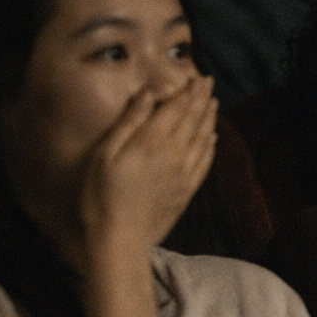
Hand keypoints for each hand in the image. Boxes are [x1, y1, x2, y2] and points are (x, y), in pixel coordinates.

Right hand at [77, 77, 216, 263]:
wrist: (121, 239)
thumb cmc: (103, 196)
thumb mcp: (106, 154)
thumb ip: (129, 122)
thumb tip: (147, 95)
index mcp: (153, 141)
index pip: (177, 108)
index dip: (188, 91)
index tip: (197, 77)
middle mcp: (175, 153)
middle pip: (193, 119)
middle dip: (201, 98)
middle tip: (208, 82)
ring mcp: (185, 173)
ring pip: (204, 138)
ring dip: (209, 118)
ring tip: (213, 103)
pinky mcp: (188, 189)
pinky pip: (206, 161)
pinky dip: (211, 145)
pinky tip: (213, 138)